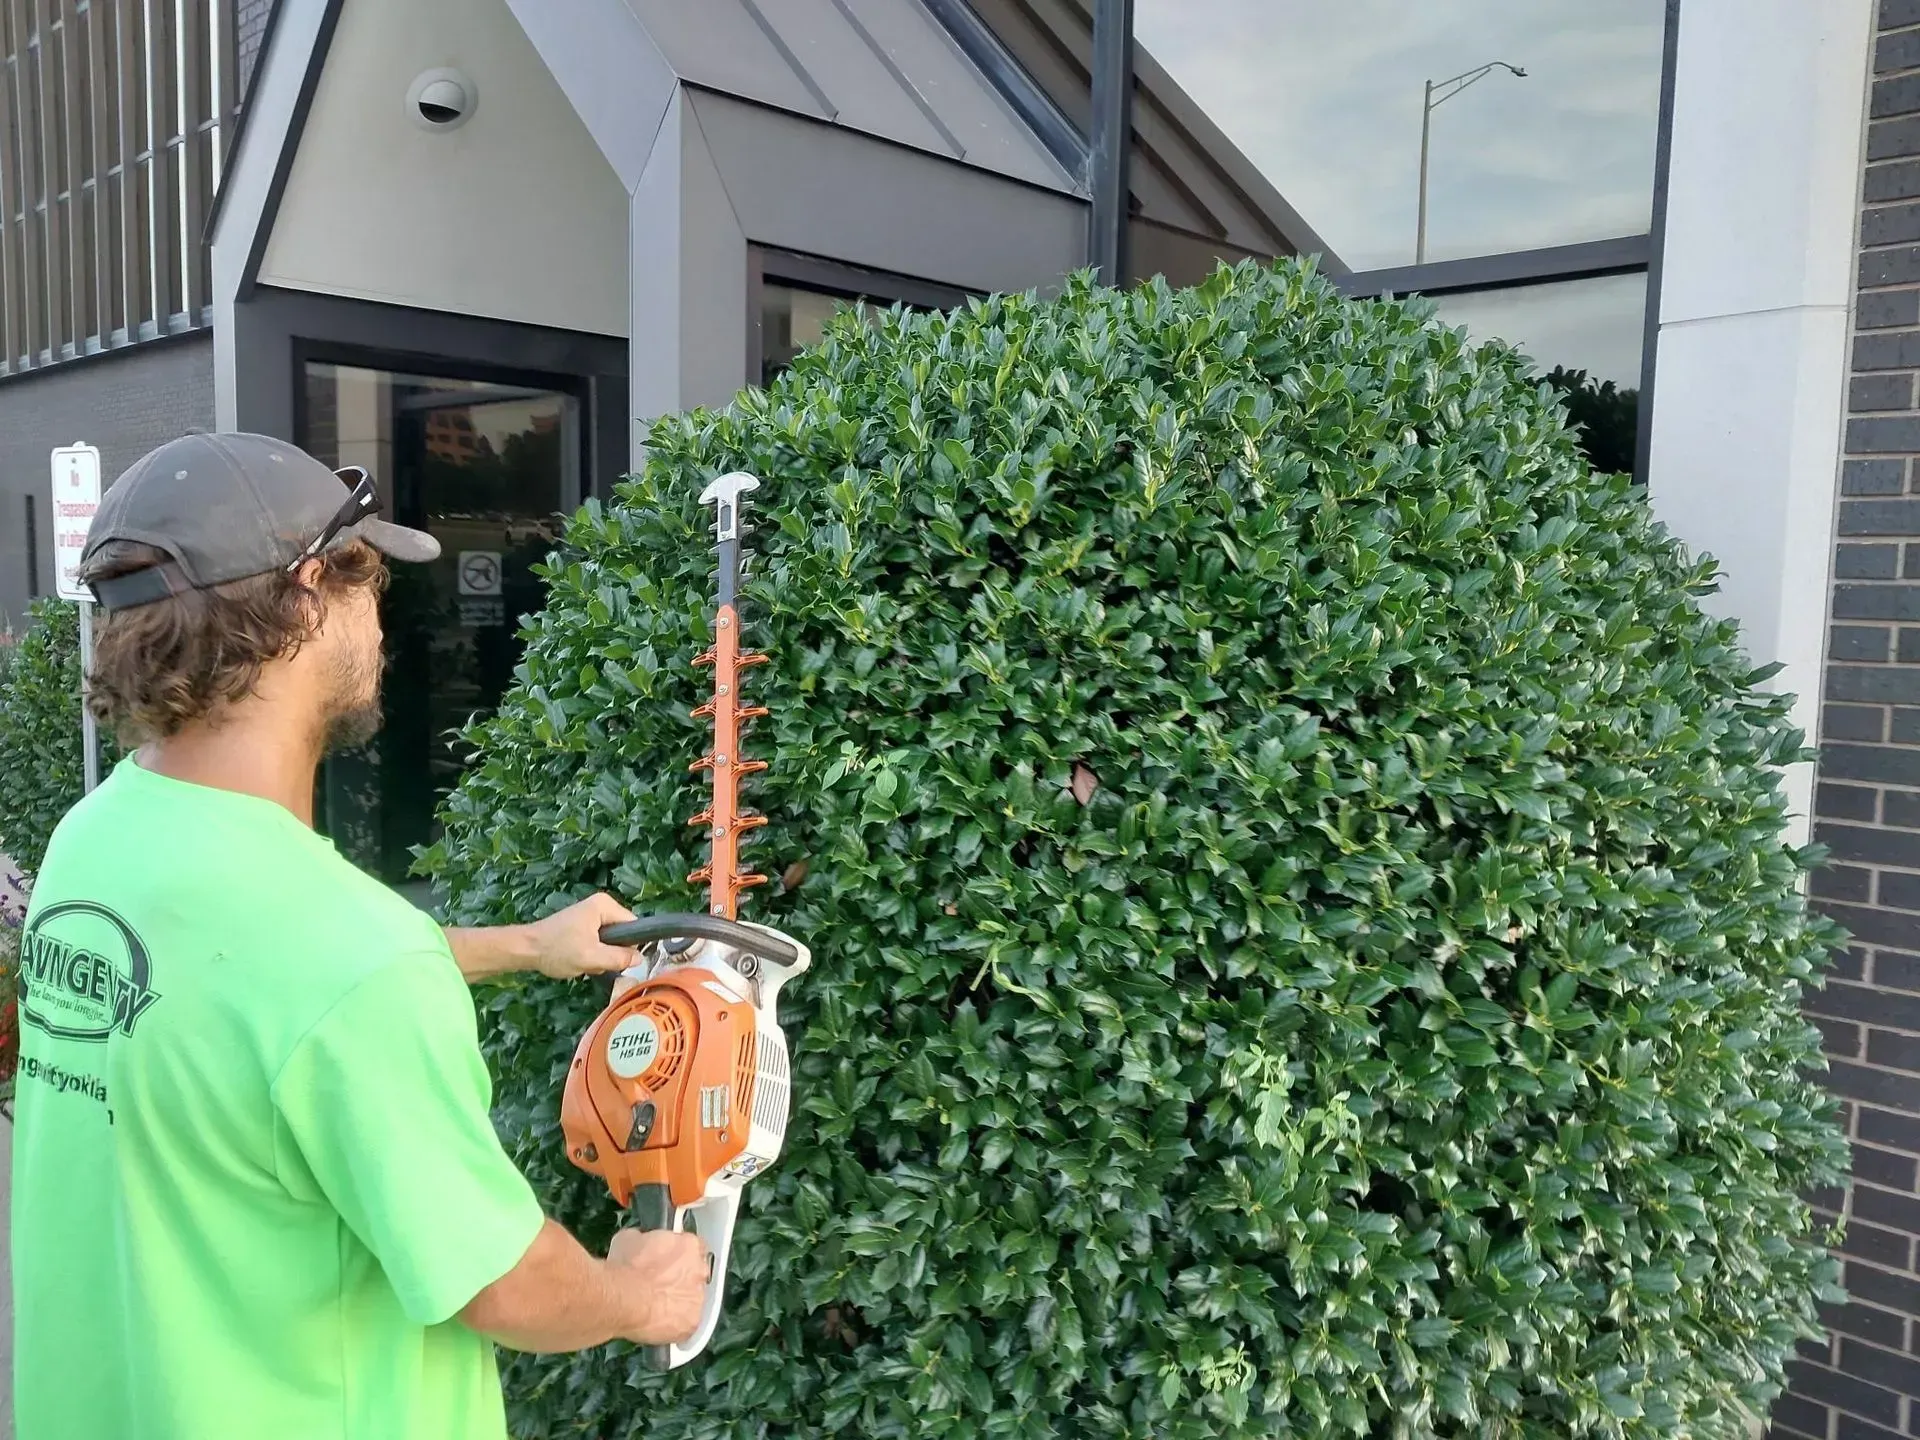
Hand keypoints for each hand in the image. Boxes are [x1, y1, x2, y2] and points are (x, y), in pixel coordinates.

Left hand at [525, 893, 636, 979]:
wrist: (526, 950)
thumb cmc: (558, 950)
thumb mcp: (591, 957)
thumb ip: (619, 958)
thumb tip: (640, 958)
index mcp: (605, 905)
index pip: (634, 926)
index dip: (630, 946)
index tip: (619, 961)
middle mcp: (600, 906)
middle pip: (622, 934)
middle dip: (612, 953)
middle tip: (597, 962)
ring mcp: (590, 916)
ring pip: (610, 942)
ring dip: (601, 956)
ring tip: (585, 962)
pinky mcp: (582, 927)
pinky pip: (599, 943)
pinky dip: (592, 954)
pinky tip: (579, 960)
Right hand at [608, 1229, 707, 1346]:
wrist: (624, 1298)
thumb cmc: (626, 1267)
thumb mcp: (631, 1239)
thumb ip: (646, 1240)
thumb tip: (640, 1242)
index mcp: (689, 1245)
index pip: (692, 1247)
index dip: (678, 1255)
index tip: (666, 1262)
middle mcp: (700, 1270)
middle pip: (696, 1273)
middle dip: (681, 1278)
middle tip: (660, 1284)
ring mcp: (698, 1298)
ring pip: (693, 1300)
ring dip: (679, 1302)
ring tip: (657, 1306)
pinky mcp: (692, 1323)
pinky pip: (686, 1324)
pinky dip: (675, 1324)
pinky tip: (659, 1323)